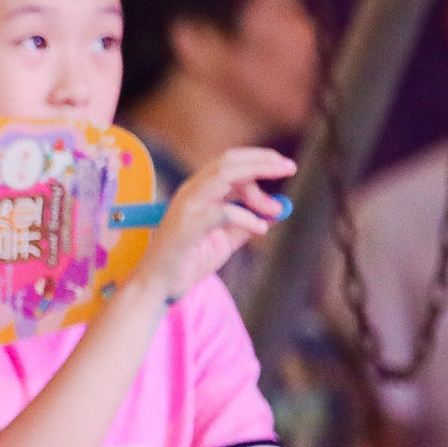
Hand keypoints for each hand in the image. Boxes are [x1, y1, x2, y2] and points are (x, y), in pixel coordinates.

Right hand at [132, 146, 294, 302]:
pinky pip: (223, 212)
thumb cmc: (189, 262)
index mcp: (198, 192)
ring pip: (223, 176)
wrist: (159, 286)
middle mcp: (190, 193)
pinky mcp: (186, 227)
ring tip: (276, 204)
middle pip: (228, 162)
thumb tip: (276, 211)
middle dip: (262, 161)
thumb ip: (246, 224)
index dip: (259, 160)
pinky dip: (247, 217)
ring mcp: (186, 207)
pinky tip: (260, 229)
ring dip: (255, 180)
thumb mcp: (225, 240)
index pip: (229, 162)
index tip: (285, 168)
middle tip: (289, 167)